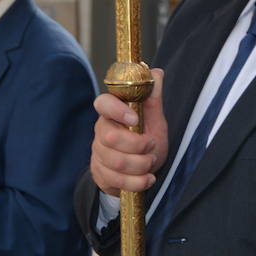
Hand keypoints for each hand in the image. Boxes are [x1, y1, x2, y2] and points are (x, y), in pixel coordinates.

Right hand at [90, 69, 167, 196]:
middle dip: (138, 145)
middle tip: (152, 146)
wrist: (139, 171)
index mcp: (113, 113)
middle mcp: (101, 131)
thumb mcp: (154, 120)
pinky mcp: (101, 173)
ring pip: (116, 161)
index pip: (102, 104)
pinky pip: (118, 180)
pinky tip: (148, 179)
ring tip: (151, 163)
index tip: (136, 119)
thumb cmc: (145, 140)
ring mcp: (99, 153)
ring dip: (141, 165)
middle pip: (111, 137)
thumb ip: (153, 99)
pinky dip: (138, 182)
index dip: (117, 110)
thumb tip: (156, 73)